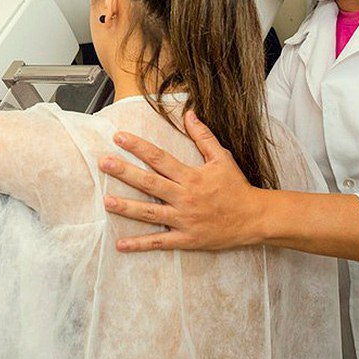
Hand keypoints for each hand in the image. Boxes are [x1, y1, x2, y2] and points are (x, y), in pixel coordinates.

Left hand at [100, 110, 266, 251]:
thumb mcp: (222, 158)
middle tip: (104, 163)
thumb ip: (203, 136)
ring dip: (127, 207)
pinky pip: (159, 242)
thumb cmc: (236, 187)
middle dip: (125, 173)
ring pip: (150, 213)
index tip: (119, 137)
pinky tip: (121, 244)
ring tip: (106, 201)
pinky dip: (140, 244)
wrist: (255, 218)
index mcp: (191, 176)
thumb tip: (189, 114)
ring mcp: (184, 220)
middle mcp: (185, 197)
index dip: (138, 147)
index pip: (159, 158)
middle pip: (150, 183)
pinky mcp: (186, 239)